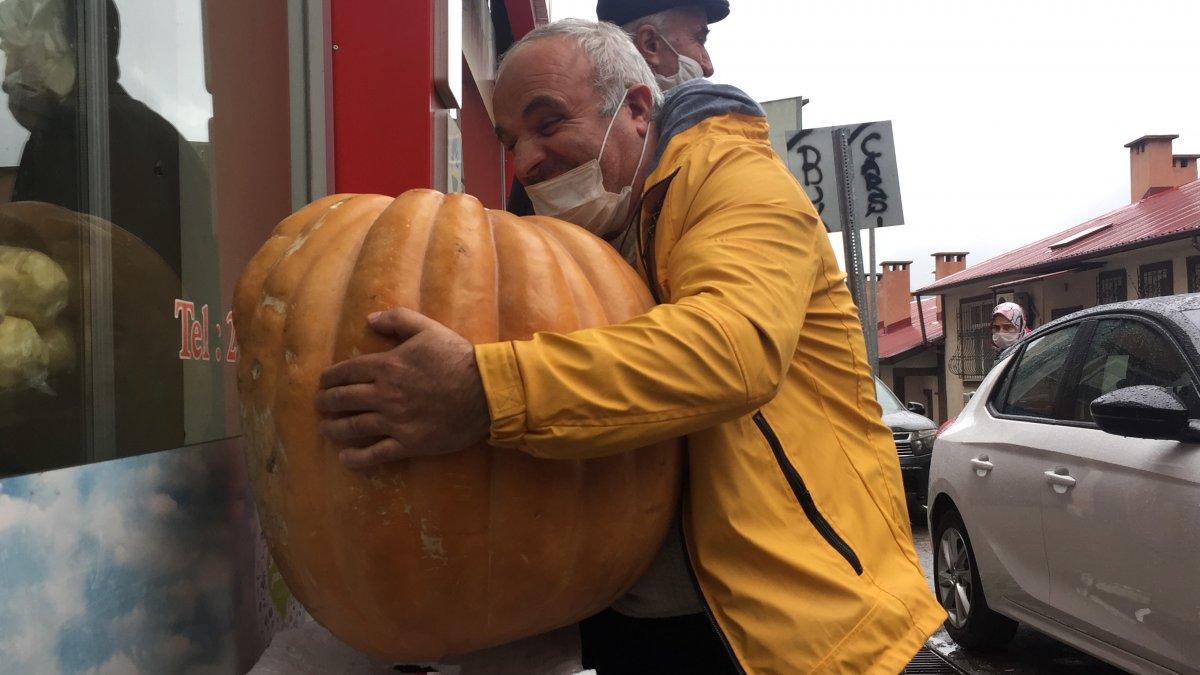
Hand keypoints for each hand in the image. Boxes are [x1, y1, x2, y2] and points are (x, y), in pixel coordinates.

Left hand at [315, 308, 490, 468]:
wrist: (486, 390)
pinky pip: (375, 454)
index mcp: (386, 365)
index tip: (323, 381)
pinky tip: (344, 459)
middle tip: (319, 404)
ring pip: (353, 427)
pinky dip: (356, 459)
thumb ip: (398, 319)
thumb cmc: (457, 357)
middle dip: (326, 401)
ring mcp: (395, 421)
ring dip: (333, 428)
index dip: (330, 377)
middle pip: (343, 399)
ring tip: (325, 429)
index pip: (347, 372)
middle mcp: (384, 394)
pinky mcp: (409, 443)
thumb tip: (370, 318)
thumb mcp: (428, 328)